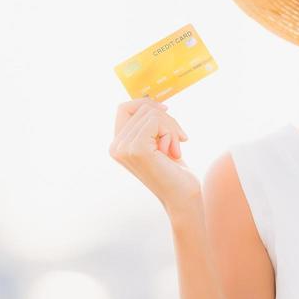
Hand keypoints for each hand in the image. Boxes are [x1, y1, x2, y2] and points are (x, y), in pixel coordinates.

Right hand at [109, 96, 197, 211]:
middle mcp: (115, 146)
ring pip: (151, 113)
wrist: (183, 197)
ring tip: (175, 149)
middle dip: (167, 120)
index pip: (124, 107)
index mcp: (117, 145)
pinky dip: (170, 132)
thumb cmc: (174, 171)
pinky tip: (173, 152)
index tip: (166, 112)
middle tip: (178, 141)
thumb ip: (148, 124)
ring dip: (171, 128)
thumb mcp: (158, 141)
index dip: (146, 104)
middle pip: (142, 108)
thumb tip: (149, 101)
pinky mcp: (136, 148)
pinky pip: (156, 120)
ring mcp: (123, 148)